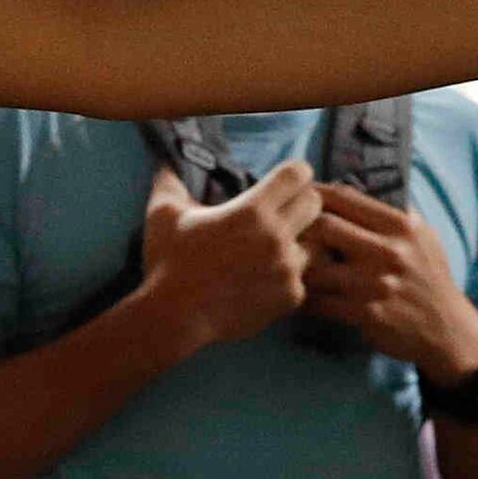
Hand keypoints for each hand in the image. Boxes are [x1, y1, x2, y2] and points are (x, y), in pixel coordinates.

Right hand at [136, 159, 320, 348]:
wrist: (173, 317)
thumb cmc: (167, 262)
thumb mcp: (163, 213)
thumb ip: (171, 180)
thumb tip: (167, 160)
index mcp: (252, 211)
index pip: (298, 174)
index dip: (293, 174)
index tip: (282, 182)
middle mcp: (276, 237)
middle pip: (315, 204)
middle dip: (301, 203)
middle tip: (281, 211)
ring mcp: (287, 270)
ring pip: (315, 243)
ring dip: (300, 242)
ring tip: (275, 248)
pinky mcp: (290, 297)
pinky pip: (304, 277)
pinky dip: (290, 276)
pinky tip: (268, 277)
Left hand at [302, 184, 477, 379]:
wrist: (446, 327)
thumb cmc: (428, 276)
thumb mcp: (422, 235)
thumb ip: (392, 211)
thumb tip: (354, 185)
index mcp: (400, 225)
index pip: (345, 197)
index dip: (314, 194)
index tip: (298, 197)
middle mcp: (389, 251)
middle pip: (324, 226)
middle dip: (301, 228)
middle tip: (285, 234)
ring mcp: (376, 284)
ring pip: (315, 266)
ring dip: (297, 266)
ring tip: (287, 266)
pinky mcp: (366, 314)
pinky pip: (319, 302)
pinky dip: (304, 299)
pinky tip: (299, 295)